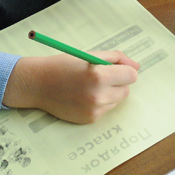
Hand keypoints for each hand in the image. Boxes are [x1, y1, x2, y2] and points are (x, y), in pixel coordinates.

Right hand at [3, 51, 140, 123]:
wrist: (38, 84)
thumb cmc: (64, 65)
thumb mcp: (90, 55)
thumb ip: (116, 58)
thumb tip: (136, 67)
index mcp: (99, 76)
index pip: (131, 76)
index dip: (125, 70)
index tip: (116, 67)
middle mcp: (98, 96)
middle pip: (126, 90)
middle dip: (118, 81)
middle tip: (99, 75)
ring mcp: (94, 110)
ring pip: (116, 100)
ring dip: (109, 92)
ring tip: (88, 85)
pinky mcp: (89, 119)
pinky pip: (105, 109)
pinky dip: (99, 102)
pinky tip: (83, 95)